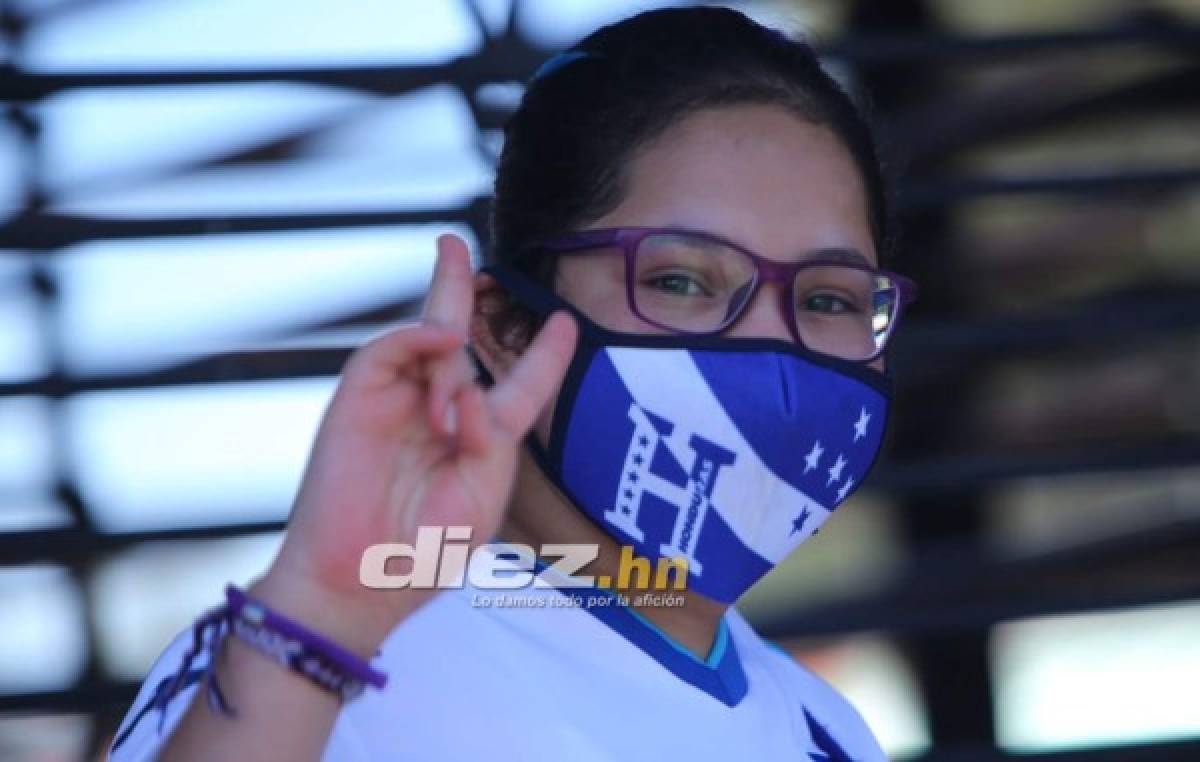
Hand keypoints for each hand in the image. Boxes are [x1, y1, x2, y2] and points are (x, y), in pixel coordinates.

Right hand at [255, 233, 576, 652]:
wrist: (359, 581)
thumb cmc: (424, 550)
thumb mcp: (483, 495)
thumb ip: (492, 435)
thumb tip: (467, 381)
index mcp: (478, 438)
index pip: (519, 386)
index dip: (543, 355)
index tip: (564, 322)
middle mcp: (437, 409)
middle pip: (456, 335)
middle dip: (458, 288)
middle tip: (457, 243)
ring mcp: (396, 400)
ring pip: (427, 339)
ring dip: (450, 358)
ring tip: (448, 419)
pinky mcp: (358, 398)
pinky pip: (389, 350)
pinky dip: (417, 337)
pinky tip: (442, 340)